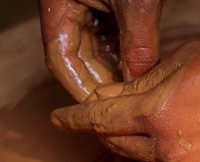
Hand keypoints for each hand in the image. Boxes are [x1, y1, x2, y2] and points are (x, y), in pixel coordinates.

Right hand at [37, 0, 164, 101]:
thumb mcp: (137, 3)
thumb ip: (138, 45)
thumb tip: (139, 86)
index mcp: (58, 5)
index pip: (61, 60)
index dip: (81, 90)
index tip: (101, 112)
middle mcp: (67, 8)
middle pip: (78, 59)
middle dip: (103, 83)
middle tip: (125, 107)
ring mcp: (86, 6)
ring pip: (96, 50)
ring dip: (116, 71)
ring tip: (136, 93)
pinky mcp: (105, 3)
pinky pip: (110, 37)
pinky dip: (124, 54)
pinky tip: (141, 70)